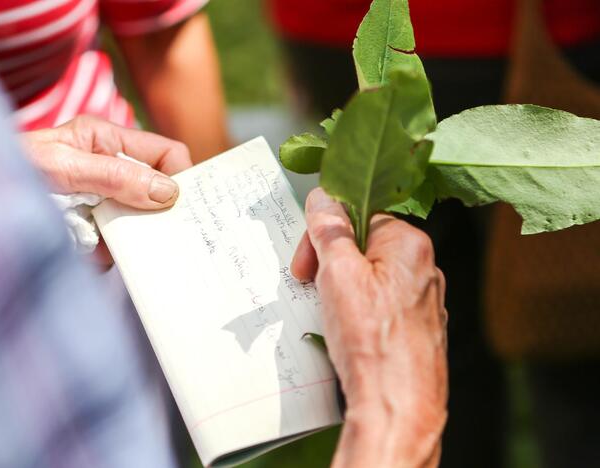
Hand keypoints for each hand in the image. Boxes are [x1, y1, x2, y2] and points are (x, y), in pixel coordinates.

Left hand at [22, 115, 191, 265]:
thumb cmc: (11, 169)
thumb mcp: (64, 167)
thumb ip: (115, 176)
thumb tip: (168, 192)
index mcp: (108, 142)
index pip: (165, 153)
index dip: (182, 175)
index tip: (186, 203)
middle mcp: (112, 172)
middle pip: (160, 191)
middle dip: (165, 210)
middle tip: (177, 231)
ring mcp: (104, 204)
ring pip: (144, 222)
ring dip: (139, 234)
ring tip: (130, 243)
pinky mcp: (94, 234)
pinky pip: (121, 247)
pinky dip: (118, 254)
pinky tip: (104, 254)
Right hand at [292, 189, 447, 467]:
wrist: (398, 407)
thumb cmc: (371, 342)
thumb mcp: (337, 274)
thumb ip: (329, 230)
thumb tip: (324, 197)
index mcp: (410, 244)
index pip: (358, 216)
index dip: (325, 237)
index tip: (306, 263)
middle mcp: (425, 267)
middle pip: (365, 246)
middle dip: (331, 263)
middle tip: (310, 287)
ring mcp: (424, 301)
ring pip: (371, 278)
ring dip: (342, 289)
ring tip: (329, 315)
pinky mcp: (418, 329)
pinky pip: (382, 306)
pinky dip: (359, 313)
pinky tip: (348, 333)